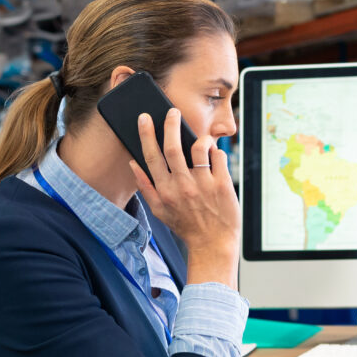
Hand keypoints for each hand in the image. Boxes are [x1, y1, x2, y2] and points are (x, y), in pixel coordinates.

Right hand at [130, 108, 239, 286]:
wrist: (213, 244)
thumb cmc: (186, 226)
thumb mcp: (160, 210)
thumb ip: (146, 187)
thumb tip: (133, 164)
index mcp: (165, 191)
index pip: (152, 156)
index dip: (146, 134)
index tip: (145, 117)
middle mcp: (182, 186)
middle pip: (173, 147)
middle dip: (171, 124)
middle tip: (172, 111)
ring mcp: (203, 185)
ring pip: (199, 148)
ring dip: (200, 138)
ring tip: (200, 139)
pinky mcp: (223, 185)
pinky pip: (219, 157)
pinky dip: (216, 151)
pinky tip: (215, 157)